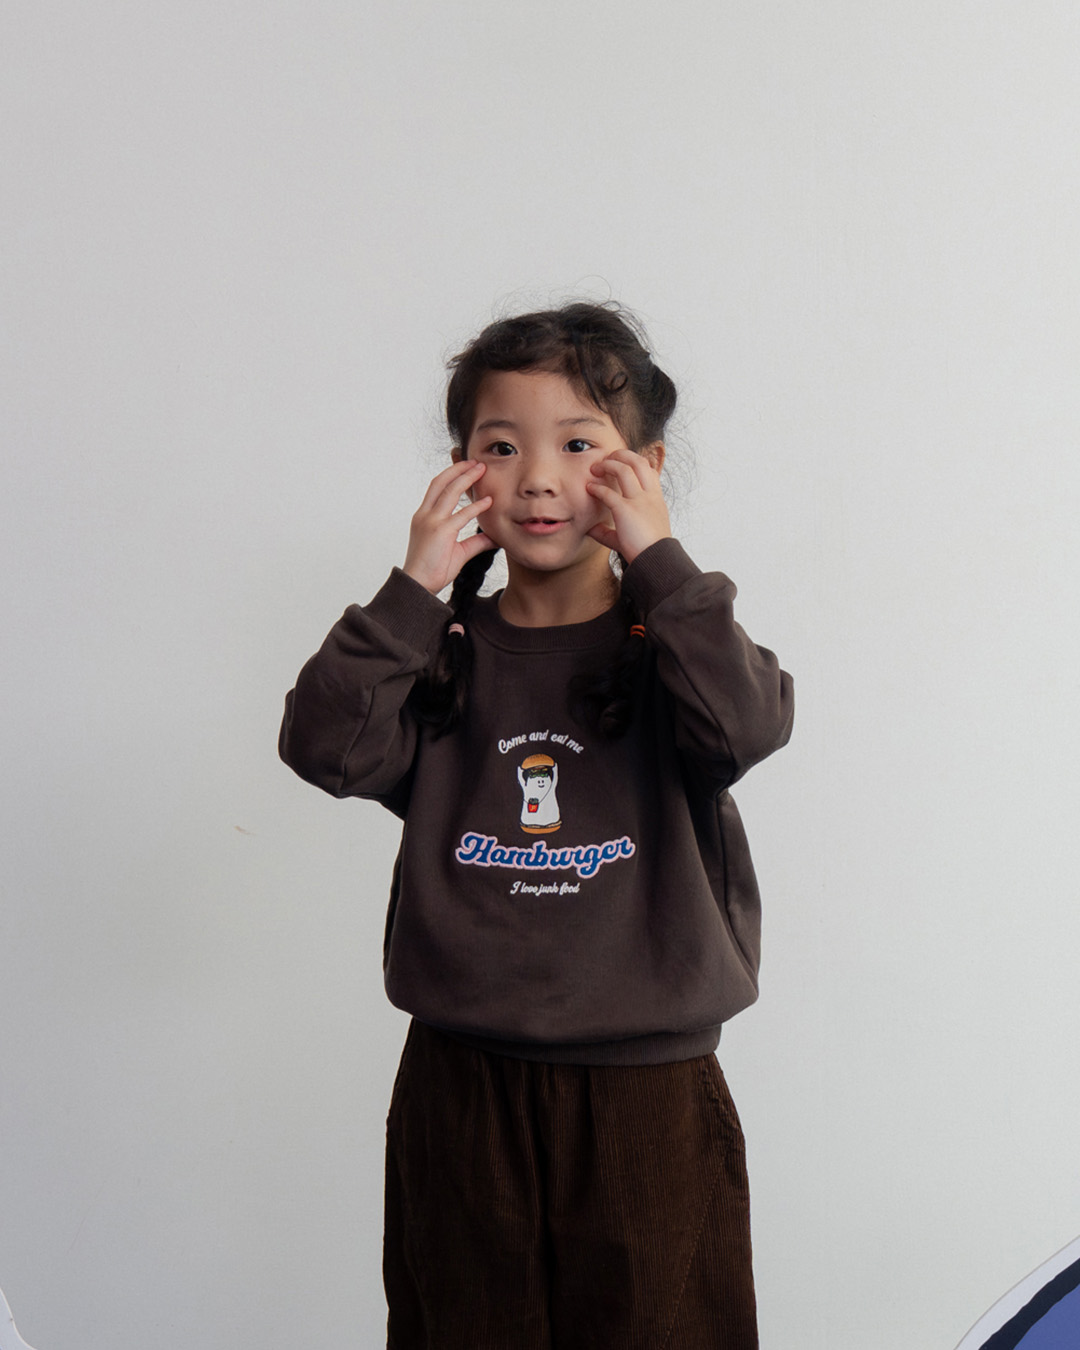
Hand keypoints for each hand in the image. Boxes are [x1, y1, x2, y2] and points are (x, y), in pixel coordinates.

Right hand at [402, 460, 496, 593]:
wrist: (418, 585)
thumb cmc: (432, 570)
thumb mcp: (457, 552)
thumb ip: (475, 542)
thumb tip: (493, 537)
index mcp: (424, 516)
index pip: (436, 488)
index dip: (450, 474)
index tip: (465, 467)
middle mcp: (425, 515)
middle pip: (441, 482)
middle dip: (458, 469)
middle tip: (475, 461)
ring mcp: (431, 522)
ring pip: (449, 492)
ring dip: (466, 478)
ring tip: (481, 469)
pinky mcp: (440, 532)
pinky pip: (461, 515)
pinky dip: (476, 507)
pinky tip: (488, 501)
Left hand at [585, 449, 670, 562]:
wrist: (655, 561)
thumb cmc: (646, 551)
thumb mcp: (631, 535)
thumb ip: (610, 530)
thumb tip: (591, 528)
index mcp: (656, 499)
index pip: (648, 470)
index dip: (634, 461)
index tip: (619, 463)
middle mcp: (649, 496)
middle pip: (638, 462)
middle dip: (620, 455)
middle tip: (606, 459)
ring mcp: (639, 501)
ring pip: (625, 469)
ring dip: (608, 465)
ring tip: (595, 468)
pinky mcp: (627, 510)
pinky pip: (609, 493)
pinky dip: (597, 488)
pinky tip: (589, 489)